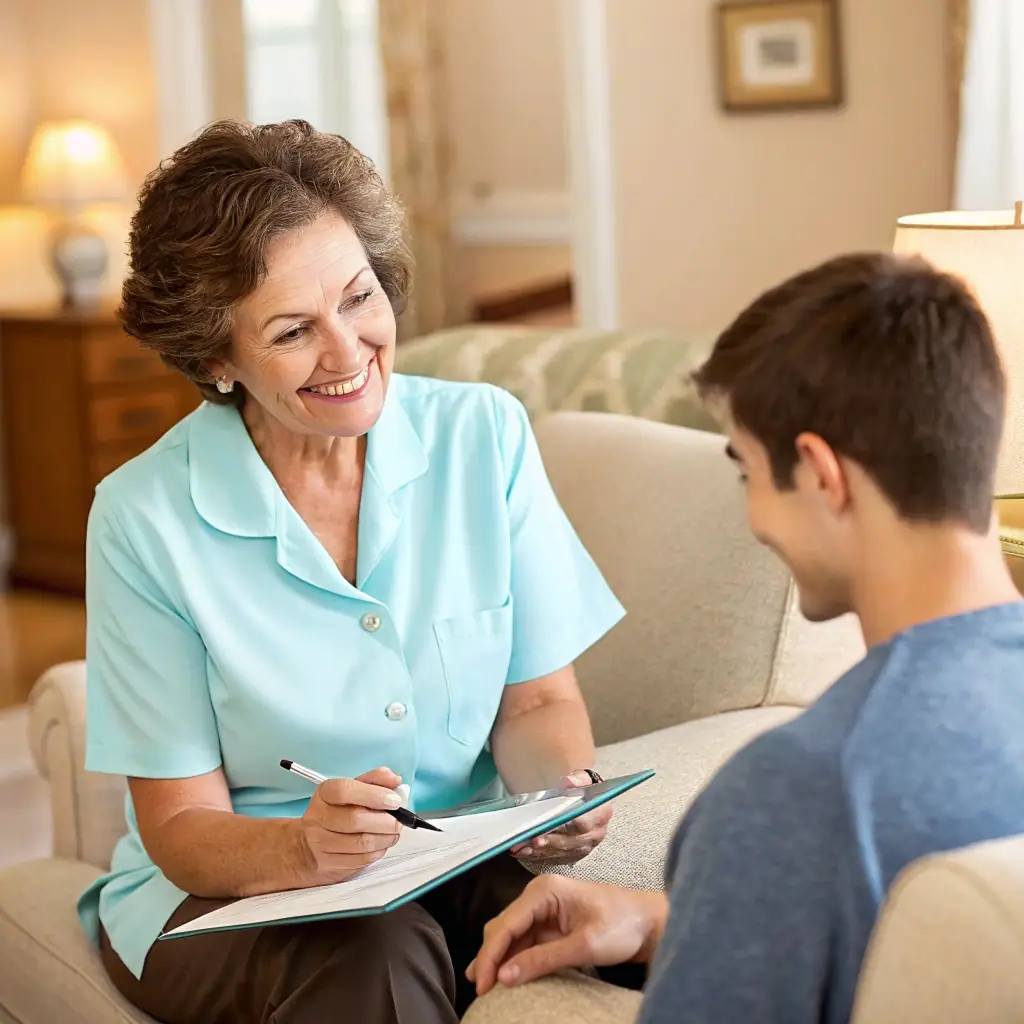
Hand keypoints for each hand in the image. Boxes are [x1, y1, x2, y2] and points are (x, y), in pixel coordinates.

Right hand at [297, 766, 402, 884]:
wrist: (311, 847)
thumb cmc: (339, 812)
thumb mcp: (354, 789)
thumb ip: (376, 780)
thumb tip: (395, 780)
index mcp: (325, 793)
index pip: (344, 790)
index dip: (374, 794)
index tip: (395, 800)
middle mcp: (319, 817)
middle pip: (356, 819)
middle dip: (386, 820)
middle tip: (399, 819)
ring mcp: (322, 843)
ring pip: (362, 842)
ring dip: (386, 837)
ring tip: (393, 831)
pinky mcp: (331, 864)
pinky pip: (363, 859)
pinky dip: (380, 850)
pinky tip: (382, 843)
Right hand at [467, 875, 665, 995]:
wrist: (647, 923)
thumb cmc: (622, 925)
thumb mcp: (583, 946)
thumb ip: (542, 960)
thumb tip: (504, 976)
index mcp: (544, 891)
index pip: (506, 924)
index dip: (490, 955)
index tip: (482, 984)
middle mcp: (538, 896)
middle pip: (502, 928)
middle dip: (490, 958)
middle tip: (482, 991)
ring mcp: (543, 910)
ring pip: (509, 936)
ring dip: (498, 959)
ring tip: (485, 987)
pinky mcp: (549, 924)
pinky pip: (523, 942)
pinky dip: (512, 959)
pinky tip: (503, 976)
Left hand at [511, 771, 611, 864]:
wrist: (591, 804)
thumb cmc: (584, 791)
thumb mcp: (583, 779)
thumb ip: (577, 779)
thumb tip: (568, 782)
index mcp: (601, 814)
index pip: (583, 823)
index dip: (564, 826)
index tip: (547, 826)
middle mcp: (596, 834)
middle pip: (570, 841)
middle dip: (548, 841)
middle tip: (530, 840)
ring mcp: (585, 848)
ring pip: (561, 852)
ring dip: (540, 851)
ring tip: (522, 847)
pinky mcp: (574, 856)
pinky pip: (556, 858)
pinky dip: (539, 855)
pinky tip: (525, 852)